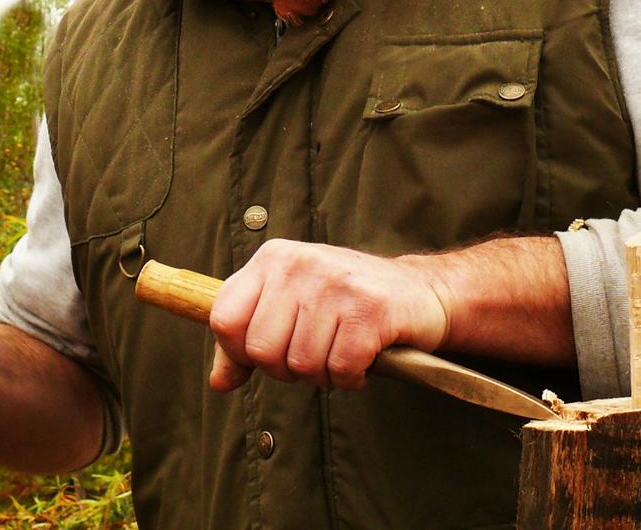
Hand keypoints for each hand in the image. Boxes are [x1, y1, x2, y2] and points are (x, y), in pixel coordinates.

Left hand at [208, 239, 450, 391]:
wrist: (421, 291)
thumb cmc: (348, 302)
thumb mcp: (292, 306)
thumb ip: (248, 340)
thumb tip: (219, 382)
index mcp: (273, 259)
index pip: (225, 319)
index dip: (240, 352)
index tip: (268, 354)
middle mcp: (301, 264)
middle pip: (262, 350)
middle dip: (287, 368)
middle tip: (315, 354)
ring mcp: (336, 285)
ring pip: (302, 365)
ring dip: (324, 374)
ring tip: (341, 351)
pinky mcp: (370, 309)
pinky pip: (341, 369)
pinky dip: (352, 377)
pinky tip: (363, 359)